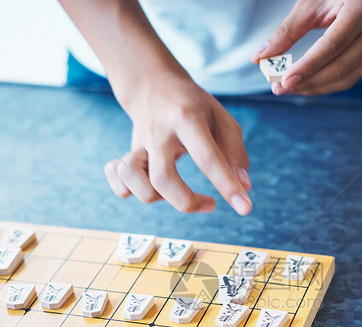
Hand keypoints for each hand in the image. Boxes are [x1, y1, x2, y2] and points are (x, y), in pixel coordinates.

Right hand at [105, 78, 251, 214]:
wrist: (153, 84)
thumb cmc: (195, 107)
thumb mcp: (222, 119)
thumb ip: (236, 153)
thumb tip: (244, 187)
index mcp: (187, 118)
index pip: (207, 158)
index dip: (227, 186)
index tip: (245, 207)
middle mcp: (159, 132)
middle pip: (163, 180)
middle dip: (188, 202)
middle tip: (210, 203)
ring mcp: (139, 143)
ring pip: (136, 184)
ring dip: (158, 198)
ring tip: (175, 191)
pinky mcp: (128, 152)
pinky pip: (116, 180)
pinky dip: (126, 189)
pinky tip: (144, 185)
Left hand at [252, 0, 361, 95]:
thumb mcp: (311, 3)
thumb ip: (287, 31)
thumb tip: (260, 57)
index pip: (332, 46)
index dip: (308, 66)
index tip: (285, 81)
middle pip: (341, 66)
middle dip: (309, 82)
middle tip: (280, 89)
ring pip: (348, 77)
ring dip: (316, 87)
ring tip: (290, 88)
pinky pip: (352, 75)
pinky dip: (328, 83)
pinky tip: (308, 82)